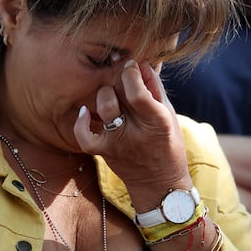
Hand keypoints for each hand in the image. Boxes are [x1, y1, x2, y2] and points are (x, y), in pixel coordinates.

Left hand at [73, 59, 188, 193]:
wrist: (159, 186)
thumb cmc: (168, 146)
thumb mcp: (169, 116)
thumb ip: (156, 89)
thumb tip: (142, 64)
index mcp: (158, 121)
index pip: (138, 91)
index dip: (131, 72)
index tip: (131, 64)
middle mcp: (137, 132)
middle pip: (120, 94)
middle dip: (119, 77)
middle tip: (120, 73)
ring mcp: (119, 143)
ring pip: (104, 107)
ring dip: (105, 93)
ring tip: (112, 93)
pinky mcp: (105, 152)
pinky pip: (85, 137)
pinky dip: (81, 122)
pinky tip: (85, 111)